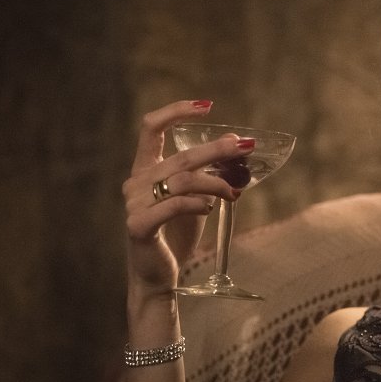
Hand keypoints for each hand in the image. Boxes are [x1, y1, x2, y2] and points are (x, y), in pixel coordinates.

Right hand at [122, 100, 252, 295]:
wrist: (160, 274)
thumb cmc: (178, 232)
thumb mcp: (199, 197)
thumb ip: (212, 174)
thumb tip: (238, 147)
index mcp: (146, 169)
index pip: (152, 128)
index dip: (176, 111)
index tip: (207, 107)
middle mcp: (136, 182)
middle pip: (180, 156)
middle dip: (216, 149)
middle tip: (246, 147)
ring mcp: (134, 204)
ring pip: (181, 181)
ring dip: (215, 183)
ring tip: (234, 191)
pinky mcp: (139, 226)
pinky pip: (172, 206)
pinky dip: (197, 204)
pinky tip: (210, 208)